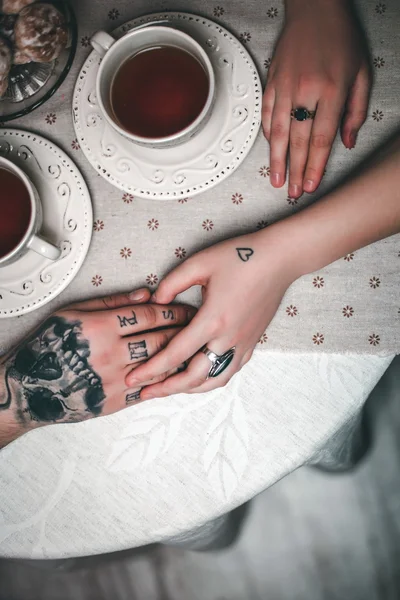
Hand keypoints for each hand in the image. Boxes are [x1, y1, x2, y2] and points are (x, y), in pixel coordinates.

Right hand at [0, 288, 194, 445]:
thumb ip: (111, 303)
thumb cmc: (49, 346)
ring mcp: (114, 380)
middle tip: (198, 324)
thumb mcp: (72, 313)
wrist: (30, 388)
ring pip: (160, 365)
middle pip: (159, 339)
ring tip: (195, 345)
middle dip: (183, 330)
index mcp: (101, 327)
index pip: (148, 315)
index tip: (185, 308)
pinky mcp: (114, 402)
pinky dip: (167, 379)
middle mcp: (110, 353)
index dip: (171, 310)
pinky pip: (149, 389)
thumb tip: (146, 294)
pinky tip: (178, 371)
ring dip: (181, 354)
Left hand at [125, 230, 296, 398]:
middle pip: (194, 377)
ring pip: (216, 380)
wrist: (280, 259)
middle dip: (166, 389)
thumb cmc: (240, 256)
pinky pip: (231, 370)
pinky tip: (200, 377)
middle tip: (145, 393)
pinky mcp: (253, 342)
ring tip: (171, 389)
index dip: (151, 369)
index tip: (132, 379)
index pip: (175, 354)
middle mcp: (229, 338)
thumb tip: (153, 302)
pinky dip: (213, 379)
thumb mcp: (199, 263)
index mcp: (212, 320)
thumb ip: (171, 284)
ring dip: (191, 389)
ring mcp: (243, 343)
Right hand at [263, 0, 370, 198]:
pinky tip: (272, 151)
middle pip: (299, 141)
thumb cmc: (341, 39)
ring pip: (279, 133)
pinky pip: (267, 115)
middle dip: (296, 171)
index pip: (321, 139)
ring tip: (277, 181)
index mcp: (332, 90)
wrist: (315, 9)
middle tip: (294, 193)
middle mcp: (306, 91)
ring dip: (277, 161)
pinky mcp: (272, 83)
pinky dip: (269, 135)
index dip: (315, 166)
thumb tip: (348, 142)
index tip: (312, 185)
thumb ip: (356, 110)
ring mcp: (285, 87)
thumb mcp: (361, 73)